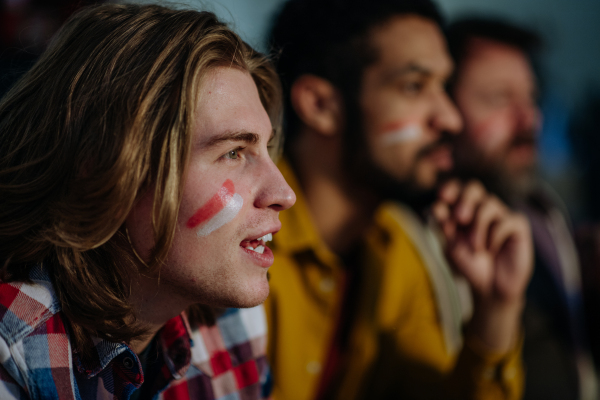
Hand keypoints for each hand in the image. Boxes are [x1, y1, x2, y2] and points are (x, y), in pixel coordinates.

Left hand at [432, 180, 532, 303]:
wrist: (489, 288)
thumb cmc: (468, 265)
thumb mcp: (451, 247)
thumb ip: (444, 227)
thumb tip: (434, 205)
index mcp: (462, 211)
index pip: (456, 189)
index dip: (450, 189)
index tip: (443, 196)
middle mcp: (480, 209)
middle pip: (474, 188)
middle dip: (465, 199)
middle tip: (460, 218)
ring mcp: (500, 215)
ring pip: (489, 203)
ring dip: (479, 226)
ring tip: (476, 247)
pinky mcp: (517, 225)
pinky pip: (507, 220)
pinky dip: (495, 236)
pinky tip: (492, 250)